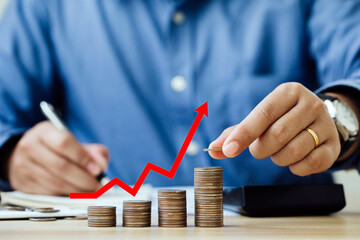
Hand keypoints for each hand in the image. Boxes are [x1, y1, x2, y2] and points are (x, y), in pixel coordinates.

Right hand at [7, 121, 108, 194]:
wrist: (27, 155)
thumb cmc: (57, 149)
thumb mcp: (74, 143)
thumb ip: (93, 151)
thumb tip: (101, 165)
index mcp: (44, 132)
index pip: (64, 143)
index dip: (83, 158)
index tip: (98, 169)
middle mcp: (29, 147)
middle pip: (60, 166)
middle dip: (84, 179)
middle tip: (98, 185)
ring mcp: (23, 166)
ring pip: (55, 183)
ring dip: (77, 190)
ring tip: (91, 192)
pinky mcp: (22, 184)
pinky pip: (48, 194)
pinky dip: (65, 196)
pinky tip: (76, 194)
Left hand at [209, 82, 340, 175]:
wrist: (317, 120)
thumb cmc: (281, 119)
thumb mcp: (260, 119)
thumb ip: (235, 133)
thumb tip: (213, 148)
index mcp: (288, 92)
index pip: (263, 114)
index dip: (244, 134)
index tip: (228, 150)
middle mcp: (310, 104)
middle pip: (277, 135)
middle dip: (261, 149)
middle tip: (260, 148)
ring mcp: (325, 124)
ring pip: (293, 151)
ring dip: (278, 158)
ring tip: (279, 151)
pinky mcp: (334, 145)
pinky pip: (310, 164)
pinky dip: (295, 168)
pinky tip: (294, 159)